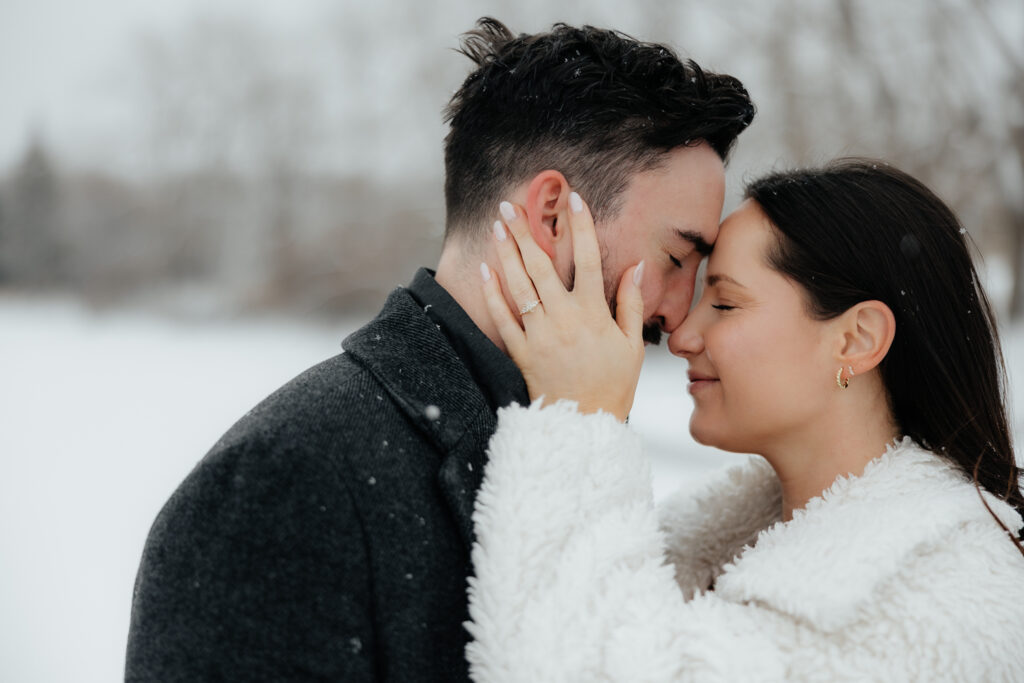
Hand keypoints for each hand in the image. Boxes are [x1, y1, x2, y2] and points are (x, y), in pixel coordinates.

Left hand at [480, 191, 644, 421]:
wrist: (584, 423)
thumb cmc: (613, 385)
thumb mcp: (632, 345)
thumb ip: (632, 304)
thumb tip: (636, 267)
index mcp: (594, 313)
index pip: (589, 259)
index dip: (581, 227)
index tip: (574, 199)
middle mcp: (564, 318)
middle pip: (542, 265)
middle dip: (526, 231)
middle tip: (512, 205)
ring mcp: (539, 334)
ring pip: (518, 285)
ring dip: (505, 252)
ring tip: (496, 226)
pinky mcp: (521, 350)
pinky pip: (502, 317)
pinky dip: (492, 293)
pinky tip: (484, 269)